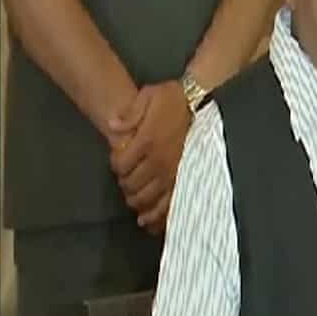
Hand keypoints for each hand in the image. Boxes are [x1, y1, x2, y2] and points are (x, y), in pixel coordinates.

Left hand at [108, 81, 190, 234]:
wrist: (204, 102)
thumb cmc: (175, 98)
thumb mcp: (149, 95)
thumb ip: (129, 113)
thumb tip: (112, 126)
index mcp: (147, 141)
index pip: (120, 164)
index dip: (115, 165)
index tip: (118, 161)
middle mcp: (159, 161)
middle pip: (131, 184)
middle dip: (124, 183)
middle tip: (126, 179)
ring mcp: (173, 173)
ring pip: (147, 198)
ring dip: (136, 200)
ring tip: (133, 197)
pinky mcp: (185, 179)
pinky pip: (169, 203)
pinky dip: (156, 215)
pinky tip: (147, 220)